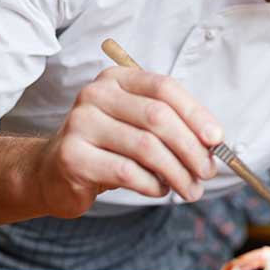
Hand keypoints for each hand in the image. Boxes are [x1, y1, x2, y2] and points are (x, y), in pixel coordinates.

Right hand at [35, 67, 222, 217]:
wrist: (52, 171)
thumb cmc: (108, 146)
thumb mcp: (138, 125)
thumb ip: (172, 125)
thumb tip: (214, 143)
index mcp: (117, 79)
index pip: (164, 88)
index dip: (196, 113)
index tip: (217, 139)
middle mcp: (96, 95)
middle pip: (158, 117)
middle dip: (191, 147)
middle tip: (208, 171)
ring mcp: (80, 123)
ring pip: (146, 147)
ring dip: (177, 172)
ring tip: (191, 188)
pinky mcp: (73, 156)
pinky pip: (127, 171)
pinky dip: (152, 184)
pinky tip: (161, 190)